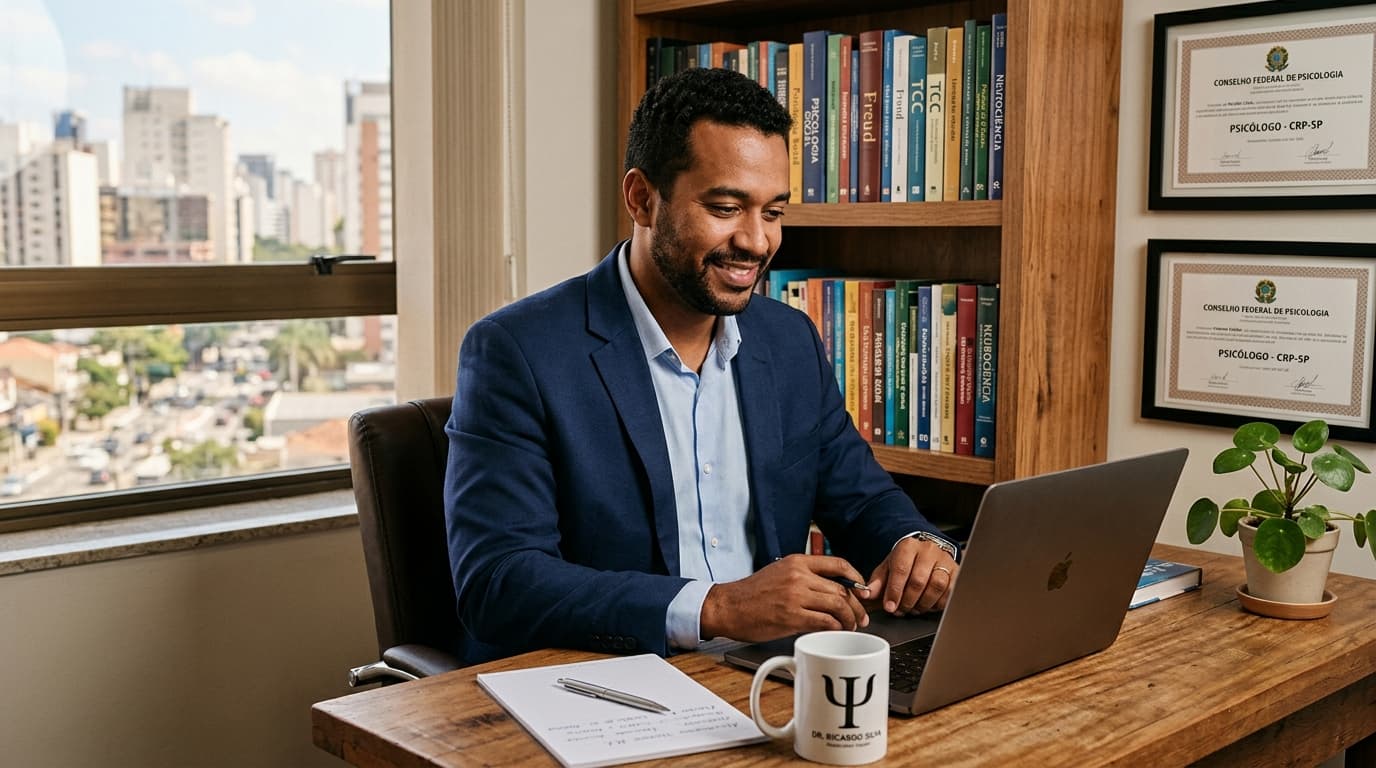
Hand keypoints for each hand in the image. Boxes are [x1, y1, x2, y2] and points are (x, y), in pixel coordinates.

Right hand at [699, 554, 870, 642]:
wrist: (728, 606)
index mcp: (797, 562)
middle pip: (841, 588)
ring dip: (850, 618)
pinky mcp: (791, 616)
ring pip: (837, 604)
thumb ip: (804, 578)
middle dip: (856, 606)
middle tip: (861, 617)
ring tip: (851, 626)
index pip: (838, 564)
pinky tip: (835, 631)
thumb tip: (830, 592)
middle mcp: (798, 575)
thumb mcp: (779, 573)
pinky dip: (835, 627)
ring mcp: (795, 595)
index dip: (856, 579)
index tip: (861, 591)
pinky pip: (824, 621)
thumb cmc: (751, 594)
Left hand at [867, 537, 957, 614]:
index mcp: (908, 546)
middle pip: (918, 581)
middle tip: (900, 610)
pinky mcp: (956, 571)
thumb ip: (877, 581)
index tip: (889, 606)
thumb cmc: (906, 561)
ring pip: (936, 587)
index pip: (900, 569)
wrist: (927, 553)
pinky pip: (949, 592)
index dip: (894, 591)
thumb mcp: (888, 567)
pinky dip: (937, 604)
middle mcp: (928, 550)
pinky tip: (928, 604)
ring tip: (913, 608)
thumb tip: (867, 594)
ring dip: (923, 603)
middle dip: (907, 601)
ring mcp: (944, 560)